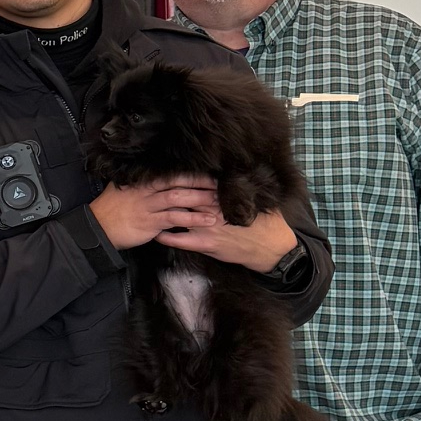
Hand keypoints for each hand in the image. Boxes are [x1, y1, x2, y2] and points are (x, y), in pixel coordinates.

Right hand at [87, 178, 227, 250]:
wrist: (97, 229)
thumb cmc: (111, 210)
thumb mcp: (122, 189)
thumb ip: (140, 184)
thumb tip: (154, 177)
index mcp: (141, 181)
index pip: (170, 173)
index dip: (191, 173)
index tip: (209, 174)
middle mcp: (146, 190)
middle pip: (178, 182)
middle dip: (201, 183)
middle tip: (220, 185)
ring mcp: (148, 206)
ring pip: (179, 197)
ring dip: (200, 199)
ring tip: (219, 203)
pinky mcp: (150, 223)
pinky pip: (175, 218)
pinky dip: (192, 218)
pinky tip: (206, 221)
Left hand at [151, 183, 298, 273]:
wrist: (273, 249)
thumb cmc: (269, 223)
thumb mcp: (260, 198)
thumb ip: (246, 186)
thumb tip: (243, 171)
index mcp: (224, 195)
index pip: (198, 181)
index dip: (181, 177)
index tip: (166, 173)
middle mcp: (213, 208)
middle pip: (184, 195)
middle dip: (167, 190)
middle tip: (149, 187)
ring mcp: (207, 226)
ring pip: (179, 214)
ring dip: (163, 210)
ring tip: (147, 207)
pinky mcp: (205, 244)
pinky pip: (179, 239)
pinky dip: (165, 235)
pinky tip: (155, 232)